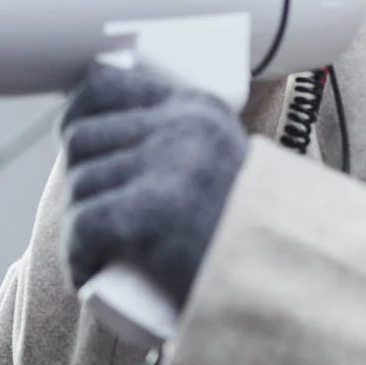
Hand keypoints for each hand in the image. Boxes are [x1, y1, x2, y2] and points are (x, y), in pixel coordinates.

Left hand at [60, 60, 248, 306]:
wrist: (288, 280)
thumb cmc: (250, 232)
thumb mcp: (222, 161)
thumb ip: (187, 141)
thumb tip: (116, 125)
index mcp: (195, 107)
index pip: (103, 84)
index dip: (79, 116)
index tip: (80, 145)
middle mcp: (181, 128)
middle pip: (83, 137)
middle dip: (78, 178)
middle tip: (94, 213)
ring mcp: (167, 168)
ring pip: (81, 185)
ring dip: (78, 223)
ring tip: (100, 250)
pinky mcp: (151, 214)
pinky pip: (84, 224)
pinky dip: (77, 254)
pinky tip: (88, 270)